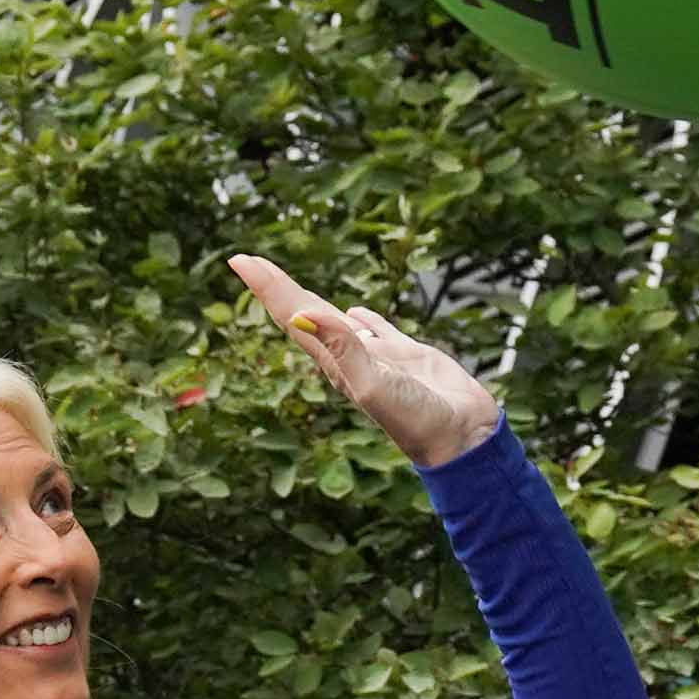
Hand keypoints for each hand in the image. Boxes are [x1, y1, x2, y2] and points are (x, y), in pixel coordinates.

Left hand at [229, 254, 501, 466]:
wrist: (458, 439)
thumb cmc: (416, 419)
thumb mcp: (373, 383)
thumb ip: (341, 347)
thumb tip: (300, 315)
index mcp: (334, 362)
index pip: (292, 315)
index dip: (266, 287)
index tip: (239, 259)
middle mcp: (349, 357)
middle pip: (304, 313)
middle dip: (277, 288)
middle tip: (248, 261)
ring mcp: (377, 355)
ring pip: (336, 320)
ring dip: (311, 300)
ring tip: (290, 287)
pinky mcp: (406, 355)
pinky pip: (378, 329)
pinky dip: (364, 318)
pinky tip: (356, 312)